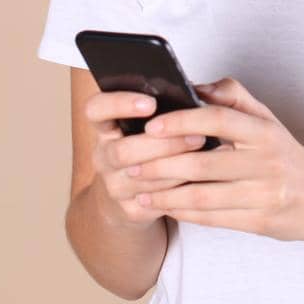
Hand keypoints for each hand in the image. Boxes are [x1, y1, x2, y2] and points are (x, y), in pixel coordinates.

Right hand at [83, 88, 212, 226]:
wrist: (131, 198)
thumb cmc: (151, 148)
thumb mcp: (152, 124)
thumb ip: (174, 103)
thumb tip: (203, 93)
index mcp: (106, 128)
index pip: (96, 110)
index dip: (118, 104)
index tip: (150, 103)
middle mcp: (103, 157)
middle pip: (122, 151)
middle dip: (163, 144)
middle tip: (197, 137)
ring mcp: (114, 186)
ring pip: (142, 178)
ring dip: (177, 167)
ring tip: (207, 157)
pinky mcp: (130, 210)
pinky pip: (157, 201)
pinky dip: (181, 190)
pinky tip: (202, 181)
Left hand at [129, 77, 303, 242]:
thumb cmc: (285, 154)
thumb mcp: (267, 119)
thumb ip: (233, 97)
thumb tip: (194, 86)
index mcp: (265, 131)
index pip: (218, 119)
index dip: (181, 121)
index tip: (151, 125)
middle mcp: (266, 161)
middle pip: (203, 162)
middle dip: (160, 164)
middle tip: (130, 164)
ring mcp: (264, 194)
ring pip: (203, 196)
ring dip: (165, 194)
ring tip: (138, 191)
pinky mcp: (260, 222)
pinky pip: (213, 218)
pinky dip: (183, 213)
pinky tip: (164, 207)